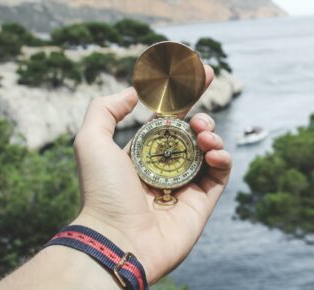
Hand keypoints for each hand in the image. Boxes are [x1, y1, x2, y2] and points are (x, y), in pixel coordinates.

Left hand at [73, 65, 231, 283]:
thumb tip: (133, 92)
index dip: (183, 97)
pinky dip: (223, 157)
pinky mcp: (202, 202)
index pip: (167, 119)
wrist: (118, 239)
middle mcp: (165, 167)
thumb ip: (106, 109)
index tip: (200, 74)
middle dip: (202, 112)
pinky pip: (220, 174)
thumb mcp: (90, 141)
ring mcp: (185, 184)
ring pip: (208, 149)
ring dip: (211, 133)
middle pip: (191, 132)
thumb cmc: (103, 191)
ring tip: (203, 133)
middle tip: (200, 112)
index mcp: (142, 153)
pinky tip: (214, 151)